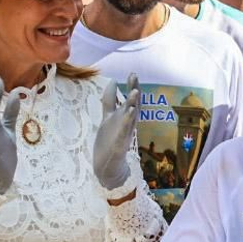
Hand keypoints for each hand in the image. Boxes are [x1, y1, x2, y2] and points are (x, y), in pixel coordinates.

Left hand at [94, 75, 141, 192]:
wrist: (107, 169)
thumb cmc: (108, 143)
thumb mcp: (107, 118)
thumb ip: (109, 102)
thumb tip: (112, 81)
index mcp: (121, 118)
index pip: (127, 99)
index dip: (129, 87)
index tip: (131, 73)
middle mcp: (124, 124)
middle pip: (132, 105)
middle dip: (134, 90)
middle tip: (134, 75)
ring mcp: (123, 135)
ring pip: (130, 118)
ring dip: (133, 105)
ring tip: (135, 92)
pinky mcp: (119, 145)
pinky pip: (124, 132)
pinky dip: (126, 122)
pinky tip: (129, 113)